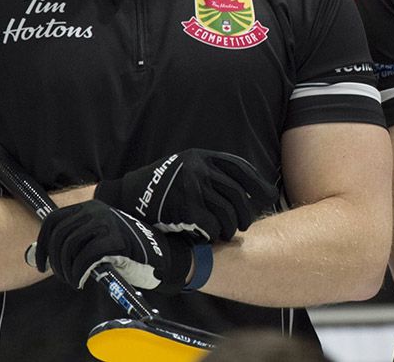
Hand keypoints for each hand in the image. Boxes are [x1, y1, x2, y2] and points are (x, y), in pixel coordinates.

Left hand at [27, 200, 196, 293]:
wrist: (158, 254)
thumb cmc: (125, 250)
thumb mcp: (97, 239)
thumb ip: (75, 241)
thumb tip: (44, 256)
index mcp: (89, 207)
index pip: (53, 221)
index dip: (42, 245)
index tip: (40, 264)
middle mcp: (95, 211)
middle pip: (59, 236)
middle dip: (56, 262)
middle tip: (64, 277)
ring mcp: (106, 223)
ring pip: (69, 247)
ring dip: (67, 270)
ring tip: (75, 280)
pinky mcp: (114, 239)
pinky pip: (85, 258)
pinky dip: (79, 273)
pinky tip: (83, 281)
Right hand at [95, 149, 277, 241]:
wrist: (125, 197)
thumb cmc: (161, 187)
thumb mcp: (186, 168)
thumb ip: (211, 173)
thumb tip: (248, 189)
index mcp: (202, 156)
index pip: (240, 168)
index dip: (257, 183)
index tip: (268, 196)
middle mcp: (199, 168)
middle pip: (237, 193)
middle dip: (245, 212)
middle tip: (244, 224)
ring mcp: (192, 186)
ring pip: (227, 212)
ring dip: (230, 227)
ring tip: (226, 233)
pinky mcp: (184, 207)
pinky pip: (211, 225)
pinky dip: (214, 234)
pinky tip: (210, 237)